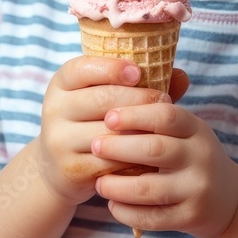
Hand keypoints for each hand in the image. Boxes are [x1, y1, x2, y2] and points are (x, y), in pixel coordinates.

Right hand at [38, 57, 189, 206]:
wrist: (59, 168)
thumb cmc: (93, 121)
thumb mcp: (105, 98)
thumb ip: (140, 85)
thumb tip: (182, 76)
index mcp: (61, 83)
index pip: (82, 68)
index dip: (111, 68)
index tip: (139, 72)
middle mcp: (54, 108)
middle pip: (101, 99)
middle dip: (138, 99)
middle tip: (165, 101)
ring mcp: (59, 140)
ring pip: (108, 132)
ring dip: (140, 130)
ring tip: (164, 126)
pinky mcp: (70, 169)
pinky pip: (109, 161)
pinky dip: (133, 157)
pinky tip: (150, 153)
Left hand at [91, 100, 237, 237]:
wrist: (229, 199)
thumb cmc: (193, 156)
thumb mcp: (186, 131)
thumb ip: (158, 115)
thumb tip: (115, 91)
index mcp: (197, 129)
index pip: (166, 115)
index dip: (134, 115)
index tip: (108, 117)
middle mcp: (201, 156)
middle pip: (155, 149)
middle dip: (118, 148)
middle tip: (94, 146)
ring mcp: (197, 189)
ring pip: (149, 188)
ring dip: (117, 186)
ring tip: (98, 182)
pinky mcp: (190, 217)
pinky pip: (151, 218)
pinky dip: (126, 212)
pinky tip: (113, 204)